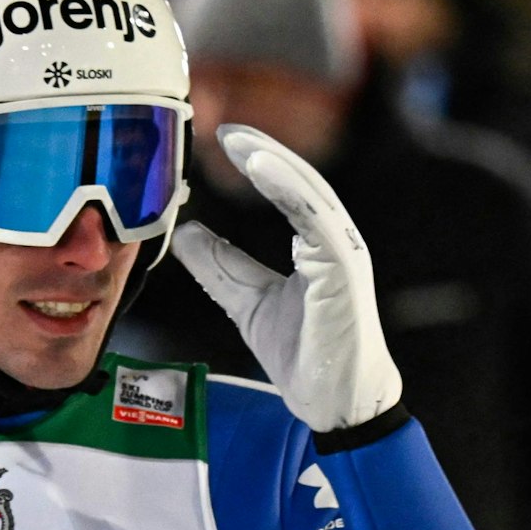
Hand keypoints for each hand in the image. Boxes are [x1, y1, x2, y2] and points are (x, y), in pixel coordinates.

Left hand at [170, 125, 401, 434]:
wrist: (331, 401)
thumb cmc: (303, 354)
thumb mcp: (247, 302)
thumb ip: (220, 268)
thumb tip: (186, 235)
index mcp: (317, 245)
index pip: (287, 192)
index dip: (259, 163)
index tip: (224, 139)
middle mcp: (334, 241)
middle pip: (299, 182)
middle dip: (263, 151)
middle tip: (224, 128)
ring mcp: (343, 253)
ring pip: (310, 193)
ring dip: (273, 161)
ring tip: (238, 141)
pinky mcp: (344, 269)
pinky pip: (317, 219)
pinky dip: (289, 190)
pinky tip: (261, 168)